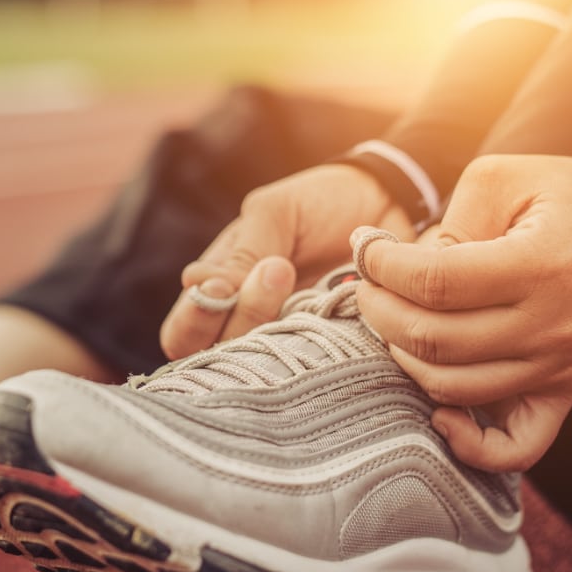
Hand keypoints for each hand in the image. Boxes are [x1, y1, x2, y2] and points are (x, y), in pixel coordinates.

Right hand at [159, 164, 413, 359]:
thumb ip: (242, 252)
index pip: (182, 332)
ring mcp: (291, 342)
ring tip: (300, 278)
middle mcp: (249, 326)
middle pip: (217, 359)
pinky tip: (332, 311)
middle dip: (242, 318)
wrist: (388, 203)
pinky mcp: (334, 350)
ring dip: (278, 327)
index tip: (222, 288)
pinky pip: (318, 367)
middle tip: (277, 272)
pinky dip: (321, 346)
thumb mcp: (273, 213)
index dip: (194, 321)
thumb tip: (196, 285)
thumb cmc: (319, 203)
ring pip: (265, 368)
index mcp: (220, 291)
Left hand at [354, 154, 571, 471]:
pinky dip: (469, 445)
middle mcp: (554, 326)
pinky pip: (515, 449)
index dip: (383, 268)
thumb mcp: (502, 179)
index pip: (434, 282)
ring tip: (393, 323)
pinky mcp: (565, 392)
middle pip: (434, 340)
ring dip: (403, 358)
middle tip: (368, 287)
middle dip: (380, 312)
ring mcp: (562, 367)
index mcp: (540, 264)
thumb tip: (392, 269)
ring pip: (453, 388)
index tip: (366, 252)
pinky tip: (438, 413)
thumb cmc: (564, 195)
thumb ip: (448, 223)